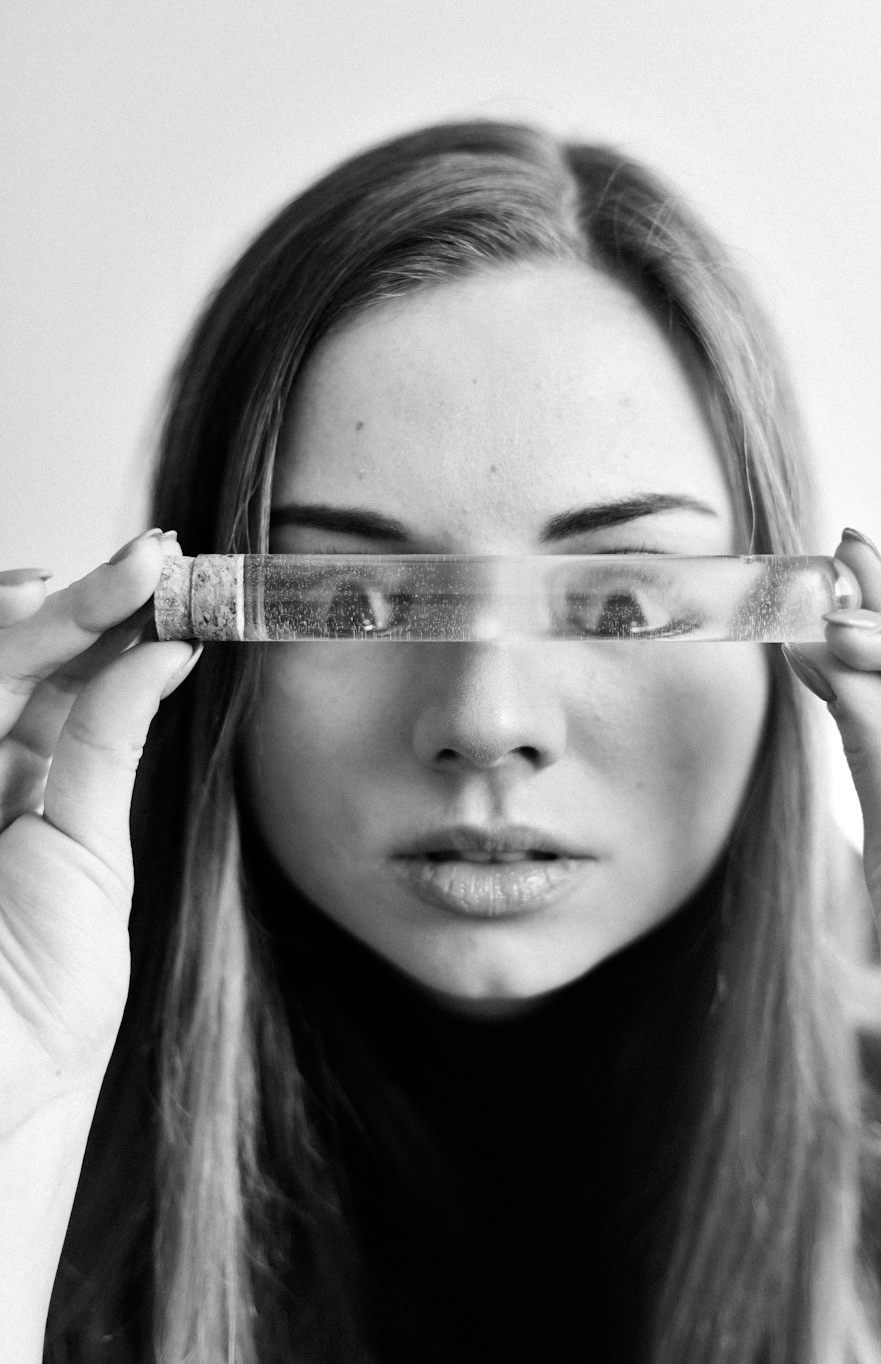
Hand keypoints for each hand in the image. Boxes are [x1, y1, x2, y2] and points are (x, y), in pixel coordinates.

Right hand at [0, 530, 198, 1133]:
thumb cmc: (37, 1010)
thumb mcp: (90, 862)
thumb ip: (106, 749)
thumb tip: (169, 651)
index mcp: (26, 798)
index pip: (65, 686)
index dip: (113, 628)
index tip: (175, 584)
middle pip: (21, 662)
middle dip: (87, 603)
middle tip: (158, 559)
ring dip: (41, 610)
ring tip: (118, 573)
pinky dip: (6, 649)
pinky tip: (36, 607)